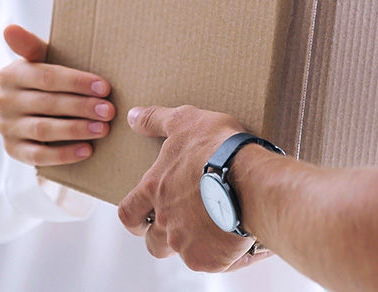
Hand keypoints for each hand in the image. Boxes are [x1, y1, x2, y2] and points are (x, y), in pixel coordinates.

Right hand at [0, 25, 114, 165]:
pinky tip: (87, 150)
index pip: (45, 77)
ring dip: (75, 130)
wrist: (31, 110)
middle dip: (81, 107)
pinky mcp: (12, 150)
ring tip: (103, 129)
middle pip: (47, 103)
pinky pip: (37, 156)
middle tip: (108, 111)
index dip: (76, 82)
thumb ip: (31, 45)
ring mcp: (6, 127)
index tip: (104, 87)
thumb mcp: (41, 60)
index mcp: (10, 74)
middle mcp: (3, 100)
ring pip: (43, 130)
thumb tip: (9, 28)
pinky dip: (63, 154)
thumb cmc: (45, 80)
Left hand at [118, 105, 271, 271]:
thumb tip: (132, 116)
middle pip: (154, 243)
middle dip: (164, 237)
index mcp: (155, 190)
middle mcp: (165, 221)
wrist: (249, 179)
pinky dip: (223, 253)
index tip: (142, 219)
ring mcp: (186, 244)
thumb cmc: (217, 147)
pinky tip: (240, 237)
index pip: (128, 212)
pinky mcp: (210, 259)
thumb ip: (156, 120)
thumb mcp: (184, 121)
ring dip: (194, 244)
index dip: (134, 218)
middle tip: (185, 224)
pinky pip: (213, 261)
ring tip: (216, 229)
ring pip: (182, 253)